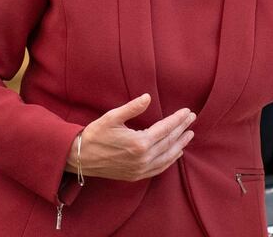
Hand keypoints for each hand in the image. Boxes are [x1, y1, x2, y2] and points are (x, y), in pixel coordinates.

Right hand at [67, 93, 195, 181]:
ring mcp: (140, 169)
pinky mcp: (135, 175)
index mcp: (139, 143)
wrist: (79, 158)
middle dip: (182, 129)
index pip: (165, 129)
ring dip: (180, 145)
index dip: (178, 119)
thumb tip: (148, 97)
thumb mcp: (112, 117)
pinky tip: (176, 154)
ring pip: (167, 157)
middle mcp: (143, 158)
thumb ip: (132, 108)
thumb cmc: (94, 135)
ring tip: (189, 135)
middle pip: (169, 142)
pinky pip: (159, 169)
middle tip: (192, 119)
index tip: (187, 112)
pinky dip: (170, 161)